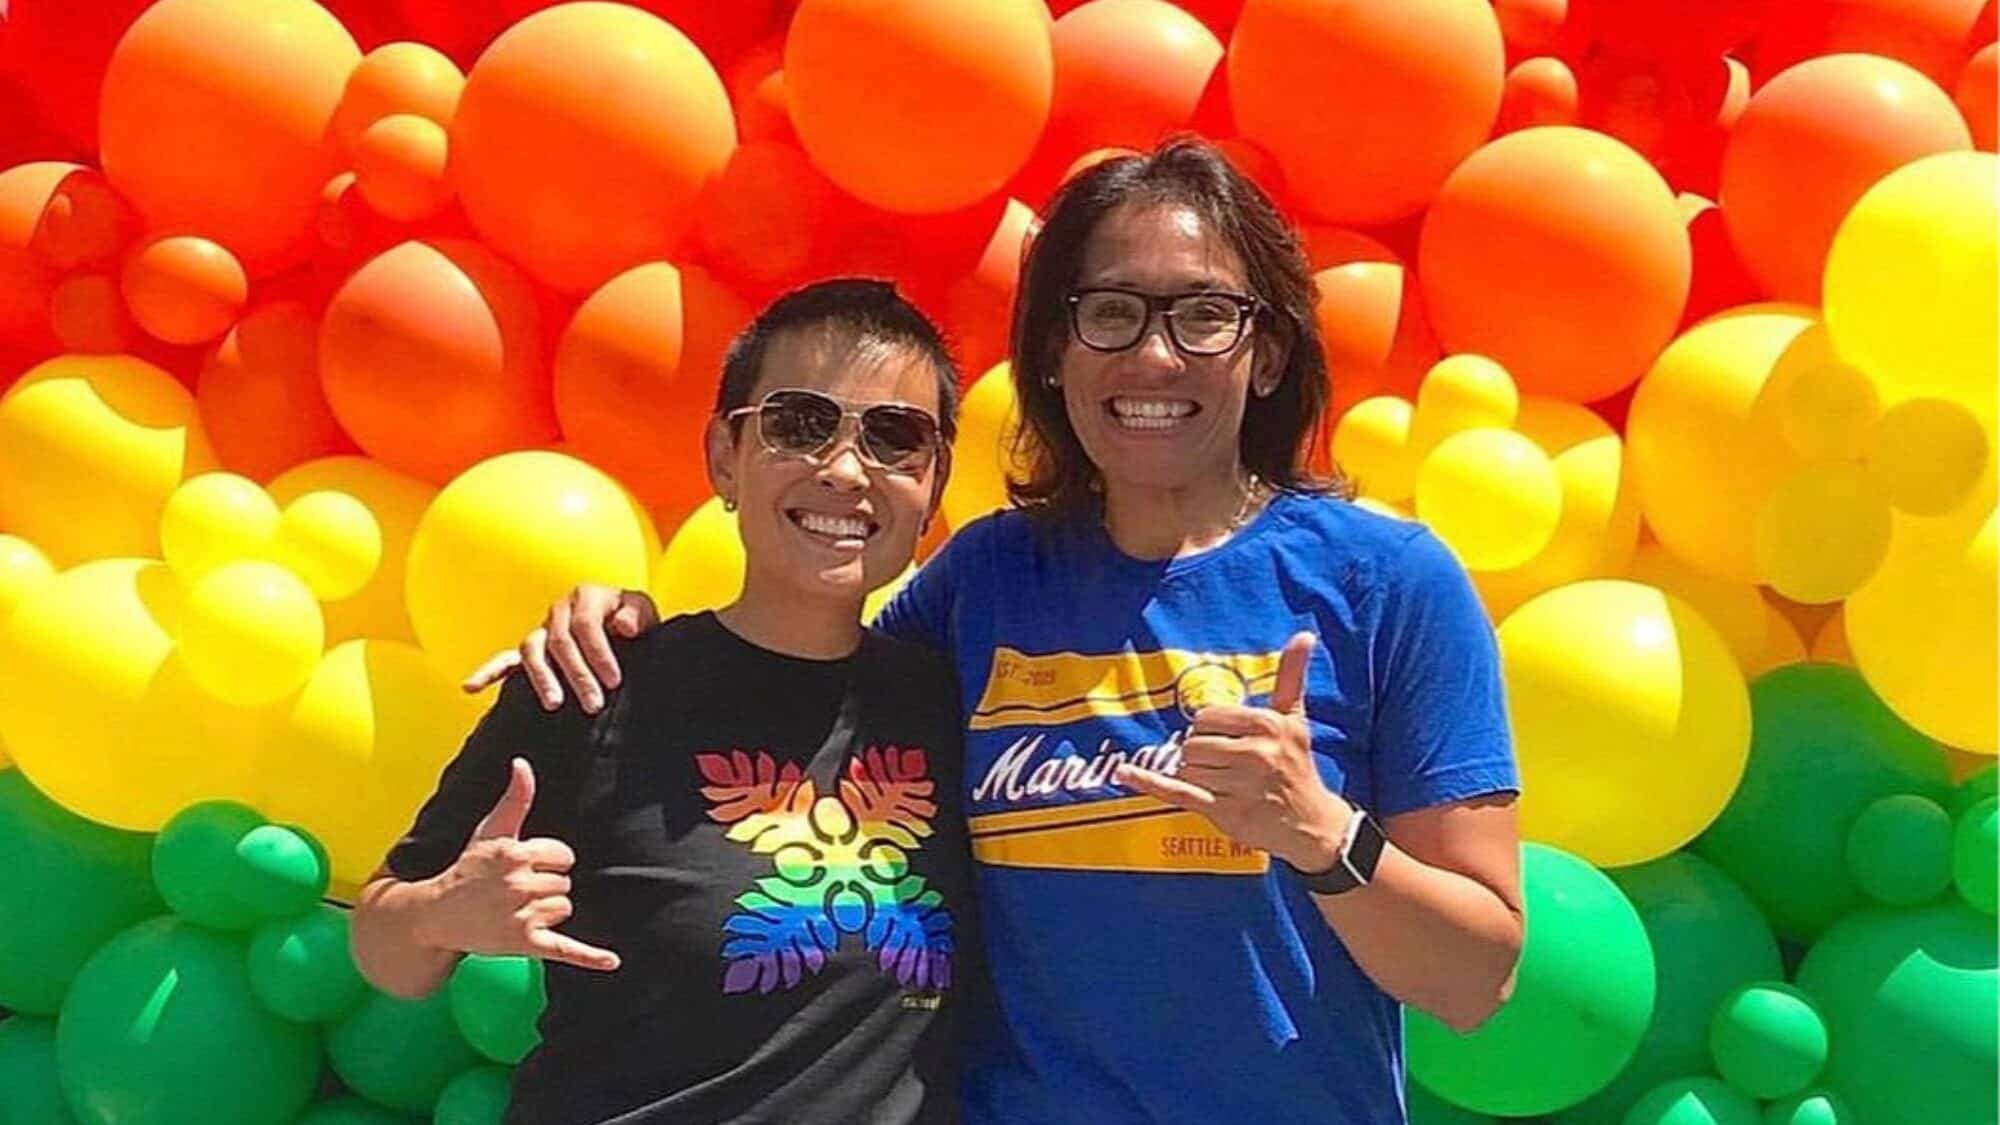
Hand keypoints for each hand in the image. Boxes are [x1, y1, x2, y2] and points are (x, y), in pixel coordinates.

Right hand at [418, 758, 620, 972]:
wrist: (437, 915)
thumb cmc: (469, 869)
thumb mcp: (489, 831)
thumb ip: (514, 798)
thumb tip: (522, 763)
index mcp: (515, 854)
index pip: (564, 855)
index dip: (548, 861)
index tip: (523, 867)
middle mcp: (519, 885)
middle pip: (565, 883)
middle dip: (545, 887)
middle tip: (513, 892)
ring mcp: (522, 917)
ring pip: (565, 909)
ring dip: (548, 912)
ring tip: (515, 911)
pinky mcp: (526, 945)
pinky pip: (566, 949)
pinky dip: (590, 957)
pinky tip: (611, 962)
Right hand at [460, 584, 659, 713]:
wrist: (627, 632)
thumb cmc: (637, 624)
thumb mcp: (647, 615)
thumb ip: (638, 616)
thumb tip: (622, 625)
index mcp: (587, 597)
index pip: (586, 625)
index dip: (599, 654)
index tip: (614, 681)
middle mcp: (560, 611)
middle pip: (561, 641)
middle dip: (578, 674)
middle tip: (593, 703)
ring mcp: (543, 630)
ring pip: (532, 650)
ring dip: (542, 678)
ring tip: (554, 703)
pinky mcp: (532, 651)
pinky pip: (506, 661)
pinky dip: (488, 673)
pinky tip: (471, 688)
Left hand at [1114, 632, 1352, 872]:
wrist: (1311, 825)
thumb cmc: (1296, 766)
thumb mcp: (1295, 719)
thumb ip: (1292, 676)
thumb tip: (1303, 634)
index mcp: (1267, 724)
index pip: (1206, 717)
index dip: (1211, 730)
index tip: (1229, 742)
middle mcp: (1255, 753)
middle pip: (1193, 743)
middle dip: (1202, 754)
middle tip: (1228, 767)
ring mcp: (1239, 784)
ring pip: (1185, 767)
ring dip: (1196, 776)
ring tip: (1225, 784)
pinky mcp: (1224, 812)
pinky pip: (1176, 791)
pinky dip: (1149, 782)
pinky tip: (1125, 772)